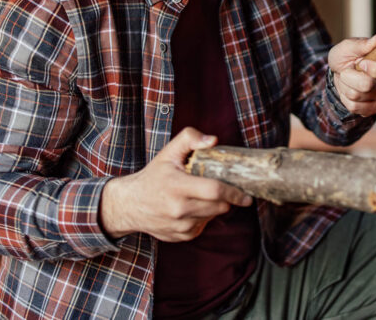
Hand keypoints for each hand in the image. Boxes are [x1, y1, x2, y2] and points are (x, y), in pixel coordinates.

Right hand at [99, 127, 251, 241]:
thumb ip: (190, 138)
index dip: (234, 192)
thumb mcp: (168, 152)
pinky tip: (193, 207)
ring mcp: (180, 226)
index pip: (215, 191)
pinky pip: (204, 226)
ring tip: (203, 195)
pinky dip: (204, 217)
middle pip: (219, 206)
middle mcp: (179, 209)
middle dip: (227, 198)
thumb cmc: (153, 176)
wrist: (129, 204)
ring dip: (216, 207)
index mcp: (177, 187)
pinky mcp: (181, 236)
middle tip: (226, 189)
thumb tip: (213, 140)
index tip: (246, 194)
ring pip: (213, 217)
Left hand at [328, 34, 375, 116]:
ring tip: (348, 78)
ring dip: (345, 86)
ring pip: (358, 96)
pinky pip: (355, 107)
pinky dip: (345, 98)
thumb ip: (361, 44)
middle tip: (348, 69)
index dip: (375, 68)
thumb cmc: (346, 57)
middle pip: (369, 85)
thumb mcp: (347, 47)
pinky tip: (349, 90)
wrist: (338, 73)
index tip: (361, 63)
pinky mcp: (374, 107)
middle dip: (350, 77)